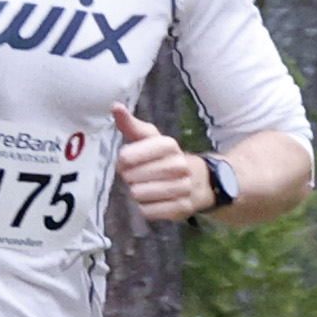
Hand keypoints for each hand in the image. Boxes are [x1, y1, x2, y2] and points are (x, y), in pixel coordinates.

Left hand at [111, 107, 215, 221]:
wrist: (200, 180)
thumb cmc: (165, 158)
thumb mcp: (151, 139)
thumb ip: (131, 125)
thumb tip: (115, 106)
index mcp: (170, 146)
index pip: (133, 154)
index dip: (126, 158)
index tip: (123, 160)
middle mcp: (180, 165)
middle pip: (134, 176)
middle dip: (129, 177)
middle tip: (134, 176)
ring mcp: (183, 188)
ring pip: (140, 194)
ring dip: (136, 192)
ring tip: (143, 187)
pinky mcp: (182, 208)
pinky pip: (148, 211)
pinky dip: (145, 207)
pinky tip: (152, 200)